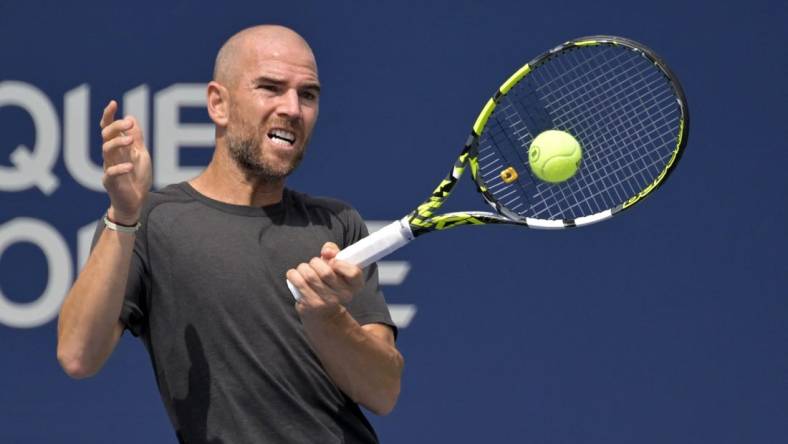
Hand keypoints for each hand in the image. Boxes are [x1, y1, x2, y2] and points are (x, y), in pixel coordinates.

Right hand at [99, 100, 151, 224]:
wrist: (136, 201)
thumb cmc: (137, 177)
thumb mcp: (141, 154)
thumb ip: (137, 138)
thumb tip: (132, 117)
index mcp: (118, 148)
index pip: (109, 128)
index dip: (109, 116)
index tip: (113, 103)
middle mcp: (111, 156)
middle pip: (106, 136)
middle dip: (116, 126)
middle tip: (128, 123)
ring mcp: (109, 168)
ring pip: (106, 150)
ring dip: (118, 142)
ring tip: (131, 140)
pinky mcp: (111, 183)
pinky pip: (111, 173)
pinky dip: (120, 168)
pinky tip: (130, 166)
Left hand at [287, 242, 364, 319]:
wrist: (323, 310)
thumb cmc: (330, 281)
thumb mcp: (337, 266)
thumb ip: (334, 252)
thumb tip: (326, 252)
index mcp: (355, 284)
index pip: (353, 273)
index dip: (340, 264)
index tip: (332, 261)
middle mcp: (344, 295)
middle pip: (326, 272)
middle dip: (315, 262)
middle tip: (313, 263)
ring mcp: (328, 302)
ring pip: (310, 276)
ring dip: (303, 267)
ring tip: (303, 269)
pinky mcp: (311, 304)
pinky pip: (299, 283)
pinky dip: (293, 274)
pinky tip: (294, 274)